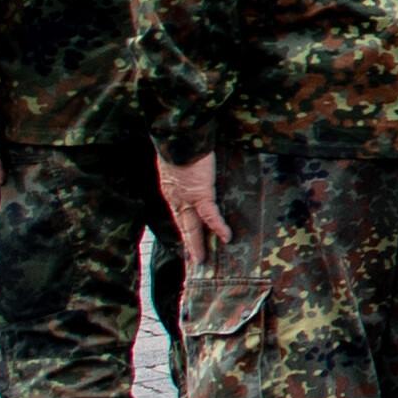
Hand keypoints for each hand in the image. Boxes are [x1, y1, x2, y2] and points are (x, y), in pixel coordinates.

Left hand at [155, 149, 226, 263]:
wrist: (179, 138)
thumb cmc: (181, 142)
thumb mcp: (179, 158)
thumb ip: (185, 167)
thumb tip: (193, 166)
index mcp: (171, 189)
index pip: (178, 214)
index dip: (183, 228)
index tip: (187, 240)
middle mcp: (176, 197)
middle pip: (183, 226)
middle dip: (188, 243)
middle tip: (193, 260)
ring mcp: (186, 198)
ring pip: (192, 226)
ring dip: (197, 244)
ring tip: (202, 259)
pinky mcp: (200, 194)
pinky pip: (210, 215)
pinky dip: (218, 226)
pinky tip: (227, 237)